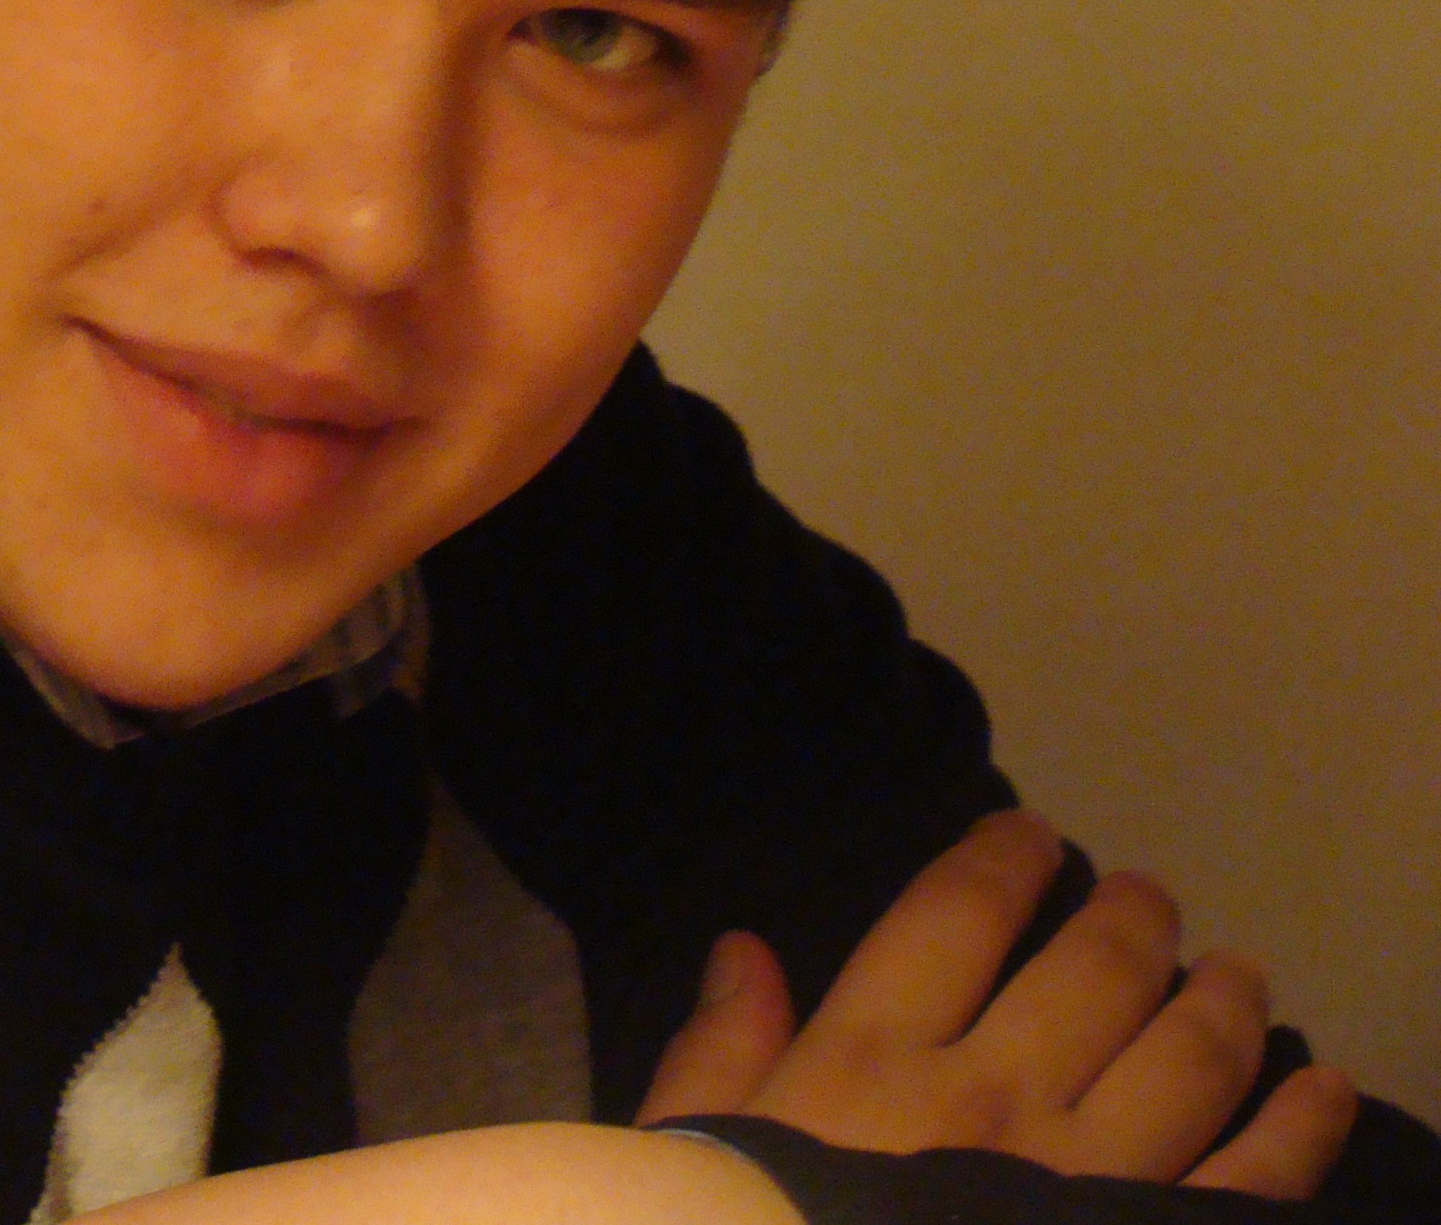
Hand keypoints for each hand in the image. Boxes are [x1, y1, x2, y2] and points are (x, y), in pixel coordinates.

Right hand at [637, 811, 1357, 1199]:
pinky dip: (1301, 1126)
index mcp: (870, 1062)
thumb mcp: (697, 1152)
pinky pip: (1253, 1180)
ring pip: (1188, 1056)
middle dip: (1131, 917)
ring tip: (1235, 975)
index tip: (1033, 838)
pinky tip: (1322, 1090)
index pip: (957, 915)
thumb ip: (720, 1055)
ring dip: (1224, 1000)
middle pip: (1093, 969)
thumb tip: (745, 949)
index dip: (1005, 857)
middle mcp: (992, 1100)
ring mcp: (1092, 1182)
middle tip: (1146, 900)